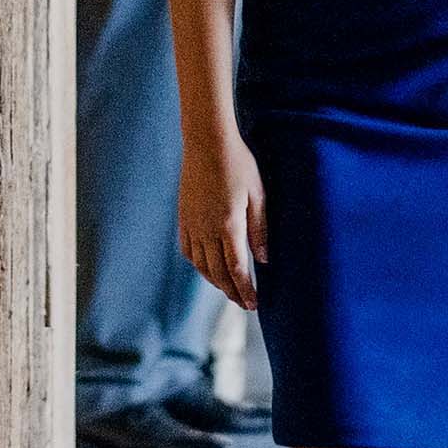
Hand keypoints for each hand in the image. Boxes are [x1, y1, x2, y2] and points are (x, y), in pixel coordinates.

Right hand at [179, 134, 266, 310]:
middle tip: (244, 304)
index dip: (244, 290)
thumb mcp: (258, 194)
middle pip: (217, 272)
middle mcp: (206, 230)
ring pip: (201, 265)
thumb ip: (260, 229)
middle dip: (231, 291)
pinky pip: (188, 250)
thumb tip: (264, 259)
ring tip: (229, 289)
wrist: (207, 142)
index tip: (253, 304)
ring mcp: (192, 224)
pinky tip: (207, 268)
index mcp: (228, 226)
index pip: (236, 269)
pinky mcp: (184, 217)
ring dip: (215, 281)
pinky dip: (198, 265)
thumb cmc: (238, 164)